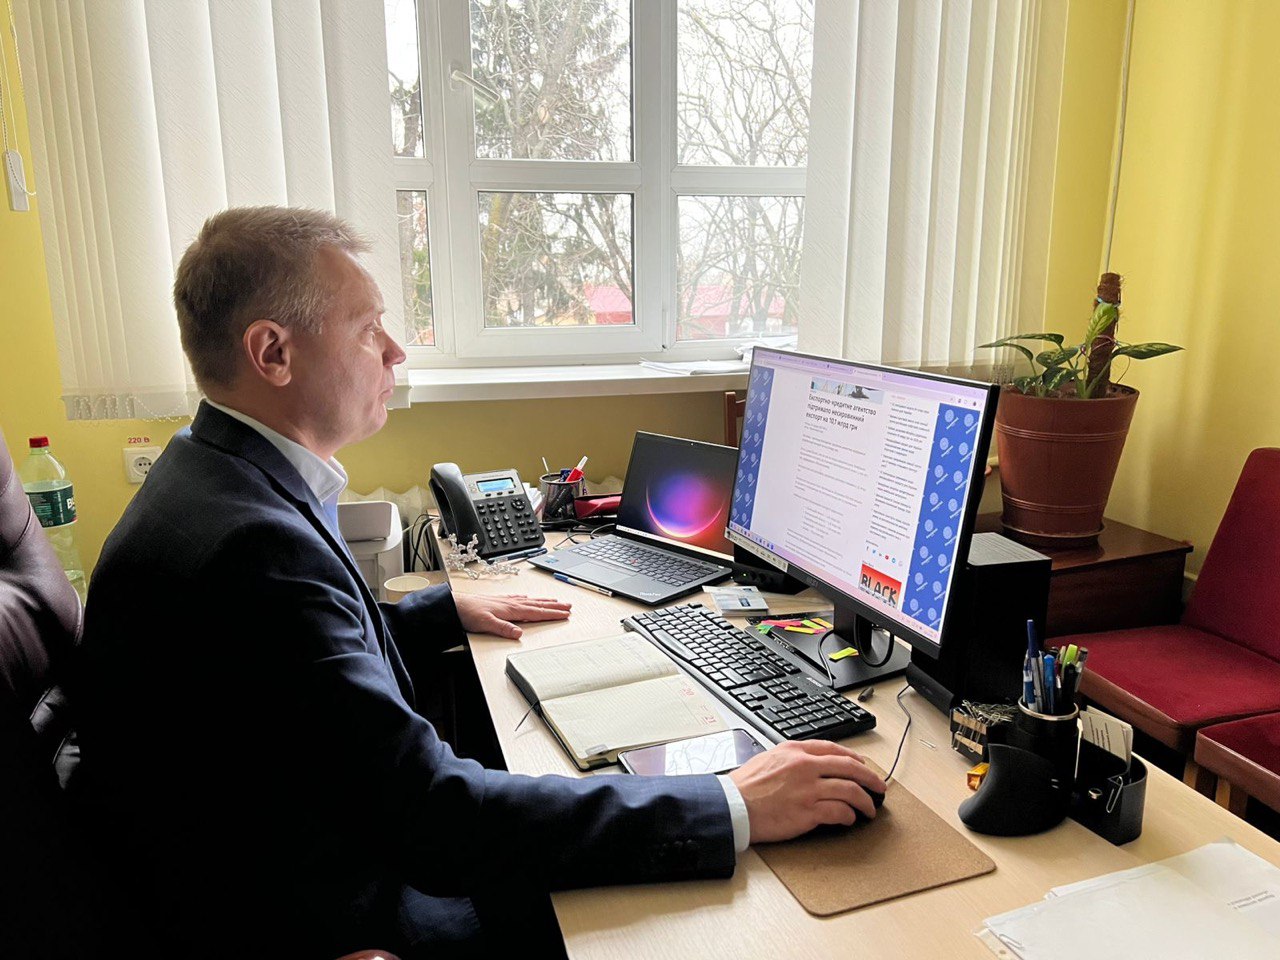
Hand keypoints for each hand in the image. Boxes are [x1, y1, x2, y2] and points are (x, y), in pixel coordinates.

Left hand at [454, 593, 571, 638]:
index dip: (552, 614)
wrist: (456, 605)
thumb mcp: (486, 624)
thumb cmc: (469, 613)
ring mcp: (506, 601)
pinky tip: (529, 598)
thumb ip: (503, 628)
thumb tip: (519, 634)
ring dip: (545, 601)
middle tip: (568, 606)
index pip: (537, 612)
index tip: (565, 614)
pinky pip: (520, 599)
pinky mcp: (500, 601)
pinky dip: (529, 599)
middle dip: (554, 606)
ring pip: (531, 601)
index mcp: (511, 609)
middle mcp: (511, 603)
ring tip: (556, 601)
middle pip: (538, 605)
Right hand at [729, 740, 886, 842]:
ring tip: (870, 809)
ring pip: (850, 791)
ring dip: (865, 802)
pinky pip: (839, 811)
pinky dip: (849, 816)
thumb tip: (812, 766)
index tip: (862, 766)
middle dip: (870, 778)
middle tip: (879, 787)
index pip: (834, 749)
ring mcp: (808, 789)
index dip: (854, 758)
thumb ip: (792, 759)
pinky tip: (850, 819)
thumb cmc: (745, 786)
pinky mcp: (808, 811)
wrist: (733, 805)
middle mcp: (805, 766)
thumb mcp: (769, 759)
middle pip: (849, 768)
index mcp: (795, 751)